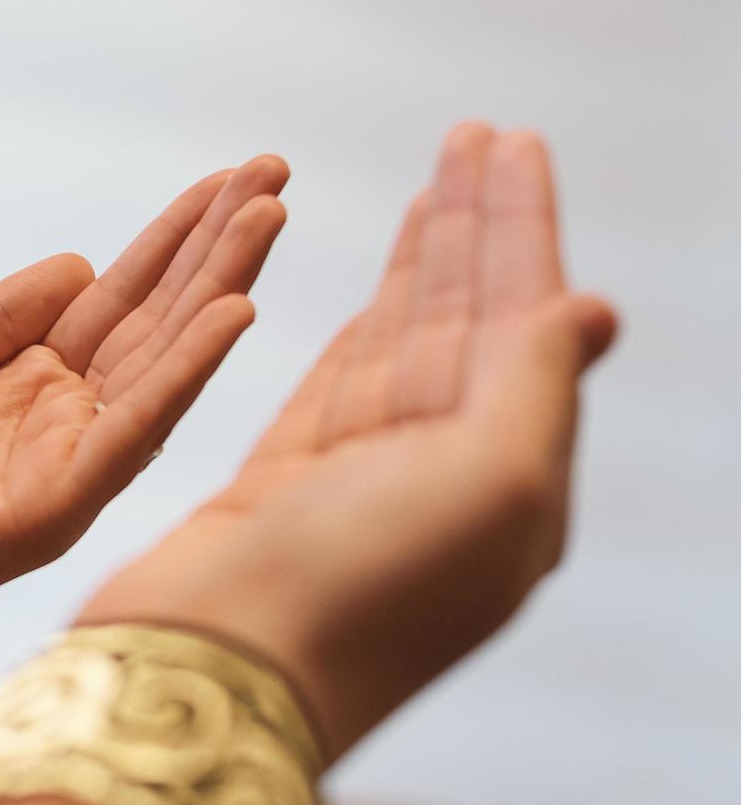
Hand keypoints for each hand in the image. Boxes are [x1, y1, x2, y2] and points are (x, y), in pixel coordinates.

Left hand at [0, 157, 291, 673]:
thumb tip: (82, 263)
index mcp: (28, 382)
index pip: (119, 301)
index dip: (171, 241)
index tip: (224, 180)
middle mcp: (64, 422)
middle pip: (157, 321)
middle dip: (217, 248)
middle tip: (273, 171)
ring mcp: (67, 465)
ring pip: (162, 363)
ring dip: (219, 290)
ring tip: (267, 215)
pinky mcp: (56, 505)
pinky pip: (133, 429)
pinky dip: (186, 371)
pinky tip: (232, 312)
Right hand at [79, 123, 617, 761]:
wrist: (214, 671)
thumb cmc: (354, 598)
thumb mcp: (487, 490)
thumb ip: (537, 388)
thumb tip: (591, 310)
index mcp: (511, 486)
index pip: (527, 326)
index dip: (523, 230)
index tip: (516, 147)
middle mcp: (445, 478)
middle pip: (471, 320)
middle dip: (478, 224)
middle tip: (479, 134)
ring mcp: (364, 476)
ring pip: (407, 337)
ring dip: (428, 255)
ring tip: (439, 173)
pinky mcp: (291, 475)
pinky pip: (342, 373)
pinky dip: (363, 315)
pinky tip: (384, 272)